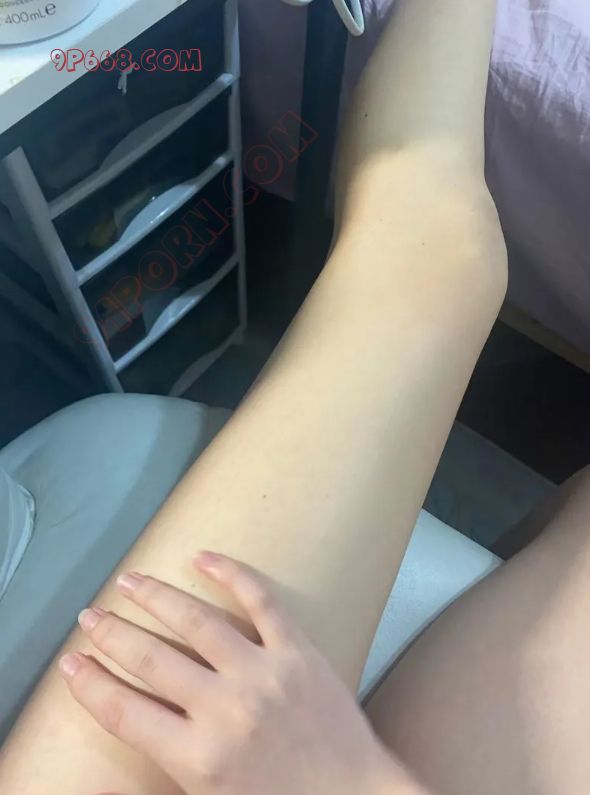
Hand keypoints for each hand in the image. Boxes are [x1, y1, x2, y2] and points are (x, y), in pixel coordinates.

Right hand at [59, 552, 419, 794]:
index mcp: (198, 757)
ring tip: (130, 580)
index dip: (90, 684)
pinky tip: (203, 557)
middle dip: (112, 634)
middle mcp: (225, 709)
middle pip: (151, 659)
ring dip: (157, 597)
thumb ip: (156, 779)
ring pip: (197, 621)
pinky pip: (261, 601)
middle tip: (89, 616)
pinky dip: (232, 574)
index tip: (71, 662)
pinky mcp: (297, 650)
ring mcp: (263, 673)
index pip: (125, 710)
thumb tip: (103, 768)